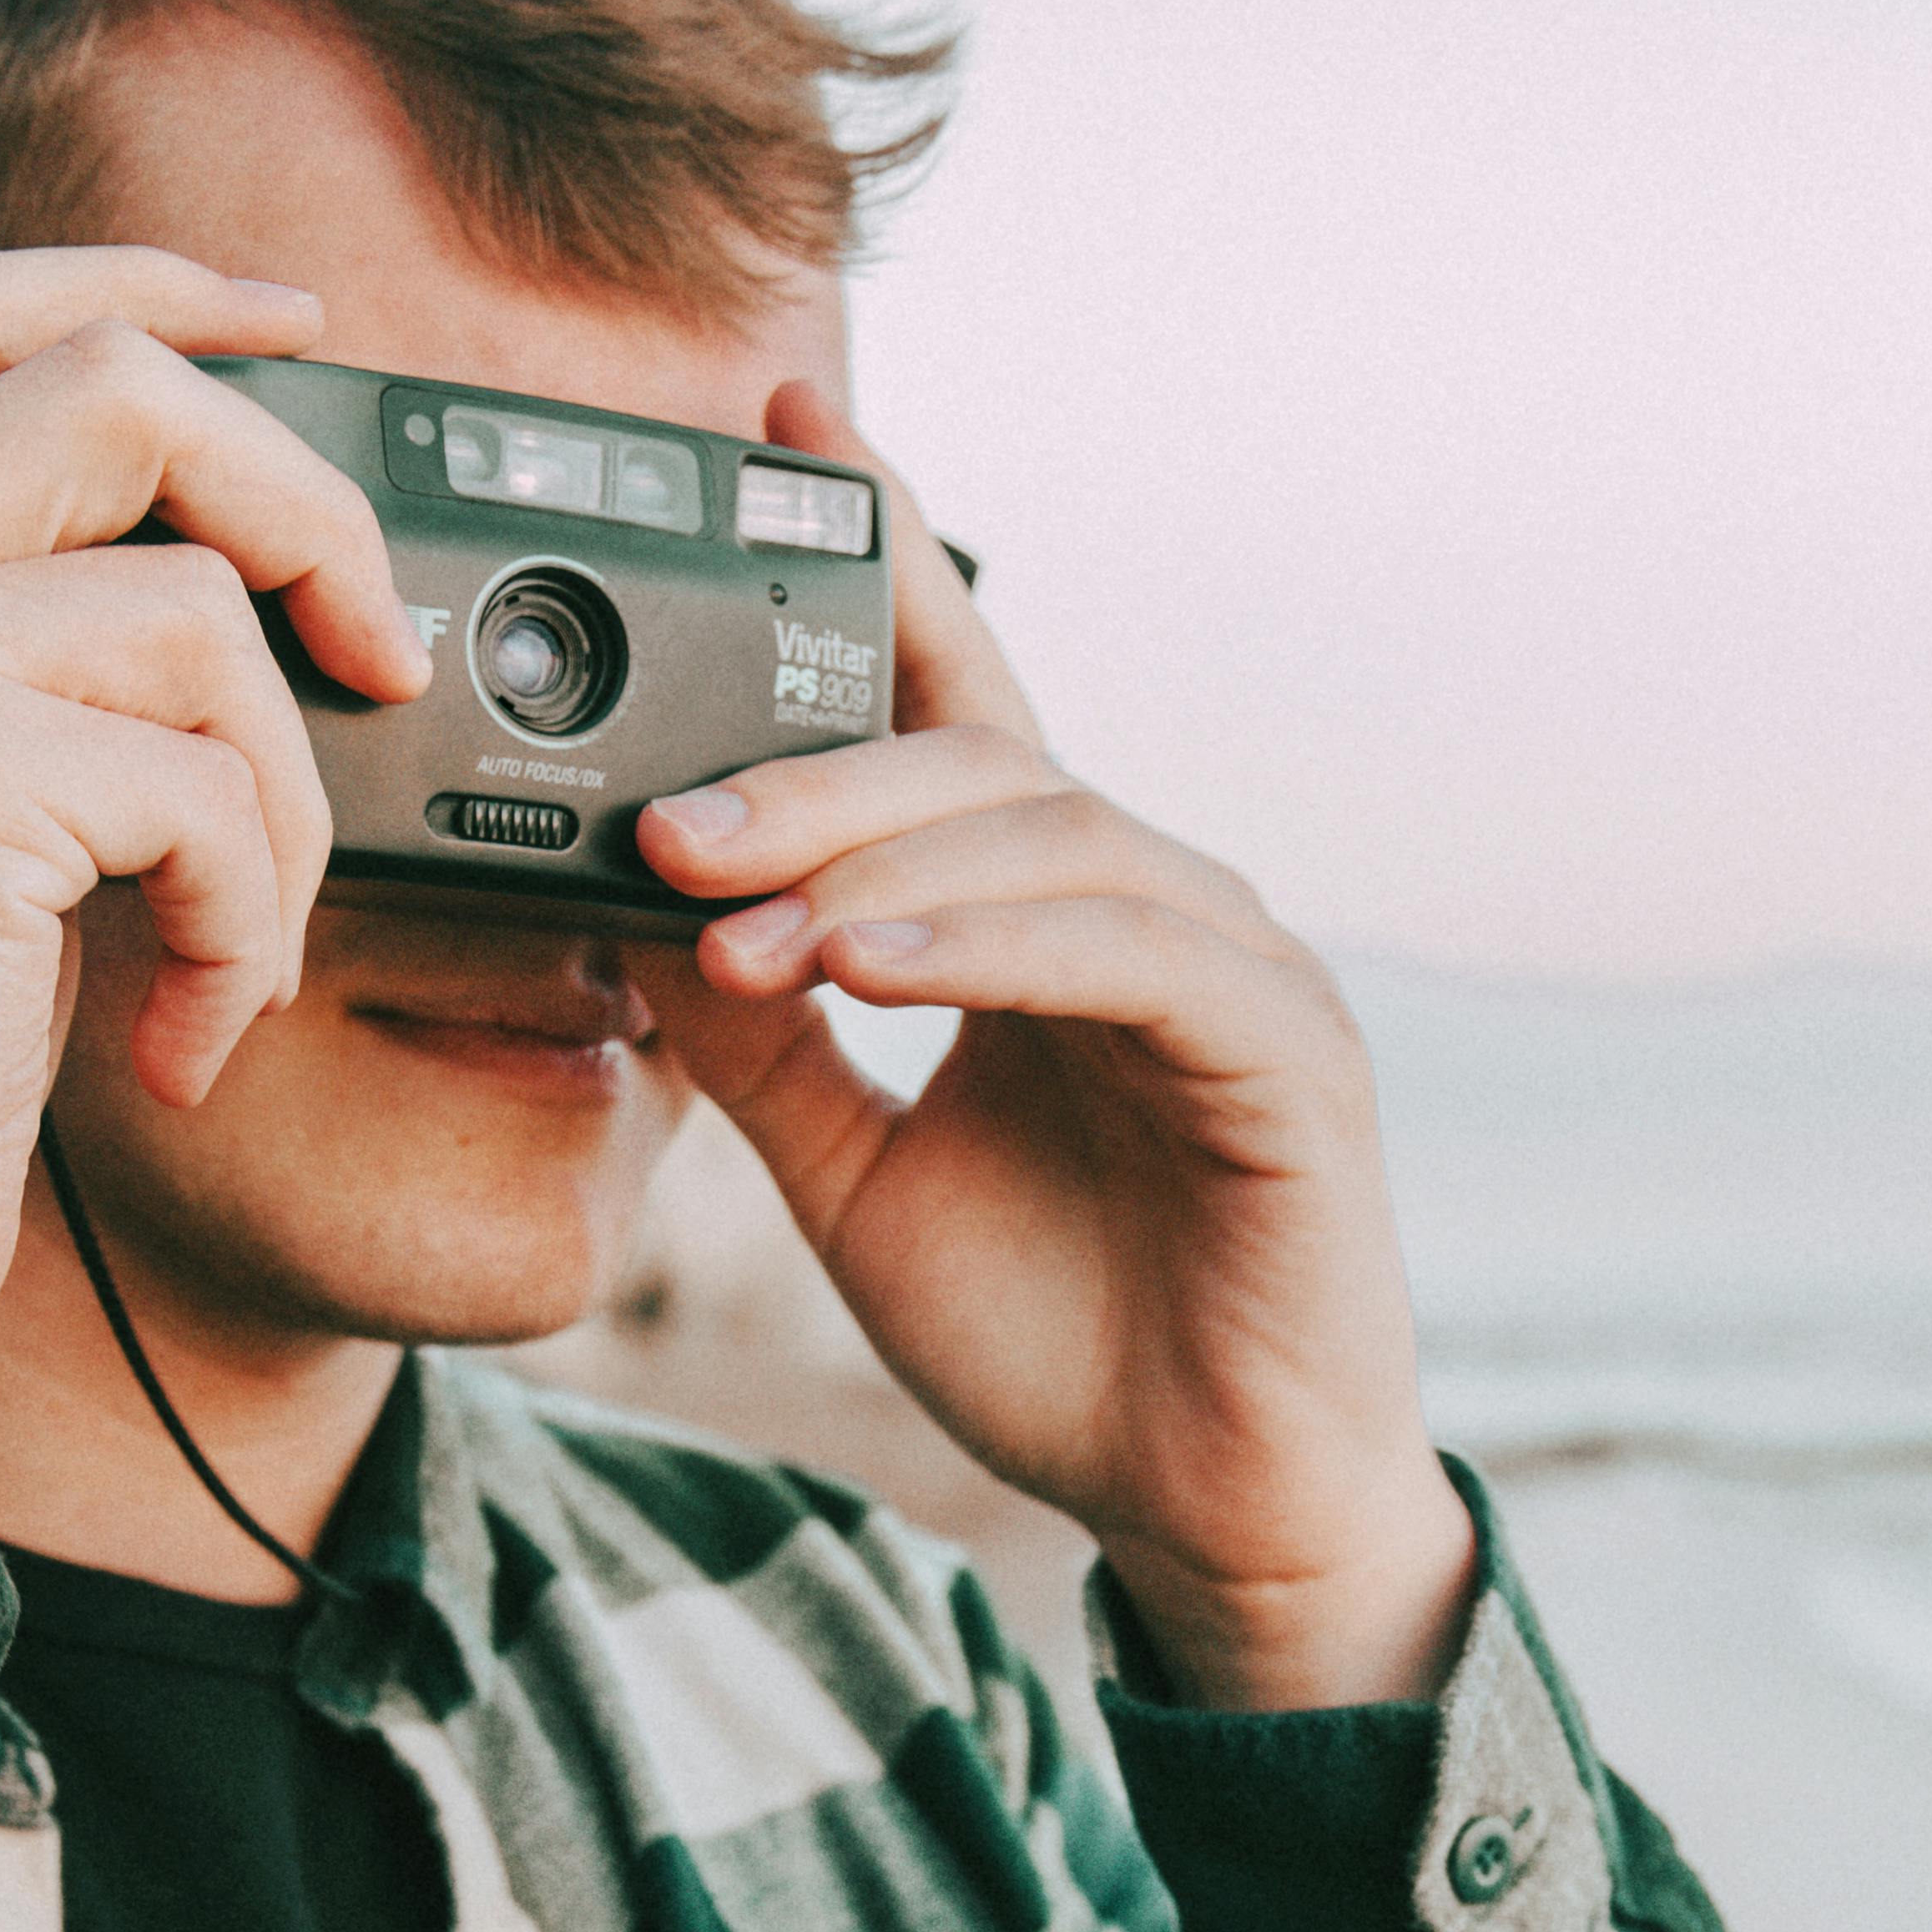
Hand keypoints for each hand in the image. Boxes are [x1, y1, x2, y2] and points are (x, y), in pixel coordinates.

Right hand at [0, 251, 426, 1397]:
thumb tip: (230, 582)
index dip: (151, 290)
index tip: (300, 334)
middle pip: (118, 391)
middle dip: (305, 516)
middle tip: (377, 666)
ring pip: (200, 612)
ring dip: (281, 811)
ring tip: (228, 956)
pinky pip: (210, 782)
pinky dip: (250, 928)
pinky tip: (183, 1039)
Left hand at [632, 387, 1476, 1709]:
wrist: (1207, 1505)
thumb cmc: (1059, 1339)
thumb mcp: (856, 1178)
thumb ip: (766, 1046)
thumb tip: (643, 919)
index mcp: (1048, 917)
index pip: (957, 697)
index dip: (880, 554)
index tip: (774, 427)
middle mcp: (1153, 906)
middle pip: (976, 759)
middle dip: (804, 773)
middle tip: (655, 823)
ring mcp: (1235, 966)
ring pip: (1049, 834)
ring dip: (876, 862)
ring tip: (733, 913)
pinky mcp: (1288, 1051)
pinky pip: (1128, 954)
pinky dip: (987, 948)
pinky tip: (869, 966)